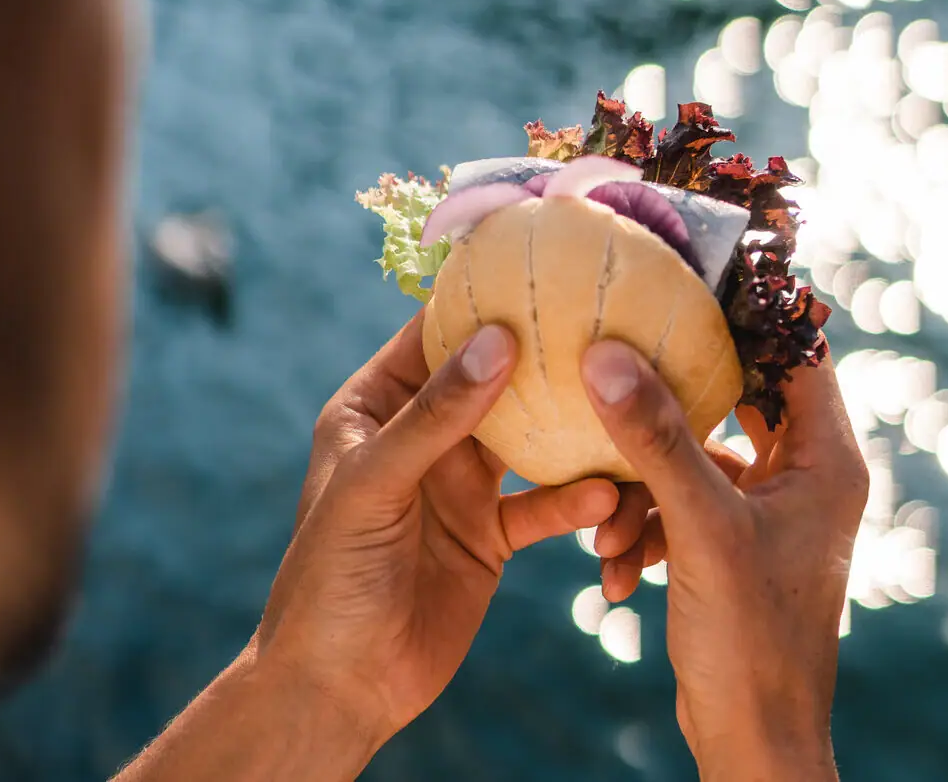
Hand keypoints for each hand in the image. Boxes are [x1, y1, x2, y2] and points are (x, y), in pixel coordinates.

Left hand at [253, 310, 619, 748]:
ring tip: (617, 408)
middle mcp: (423, 438)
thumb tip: (498, 340)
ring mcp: (460, 486)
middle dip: (542, 355)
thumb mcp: (376, 483)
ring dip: (569, 429)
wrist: (341, 684)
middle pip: (492, 380)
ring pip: (529, 440)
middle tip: (601, 324)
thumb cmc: (330, 576)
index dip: (478, 299)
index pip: (431, 335)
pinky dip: (574, 501)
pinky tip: (605, 497)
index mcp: (376, 408)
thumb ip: (438, 417)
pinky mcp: (491, 535)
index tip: (538, 263)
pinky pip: (544, 506)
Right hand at [581, 342, 867, 781]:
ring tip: (610, 532)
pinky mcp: (732, 544)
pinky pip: (681, 506)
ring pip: (695, 459)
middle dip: (670, 406)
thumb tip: (609, 356)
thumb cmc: (753, 641)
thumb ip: (657, 440)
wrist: (752, 738)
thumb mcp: (702, 530)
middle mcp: (804, 478)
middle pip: (735, 400)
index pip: (798, 355)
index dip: (752, 315)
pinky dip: (647, 527)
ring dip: (644, 489)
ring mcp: (767, 512)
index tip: (688, 283)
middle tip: (621, 366)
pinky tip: (618, 572)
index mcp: (826, 461)